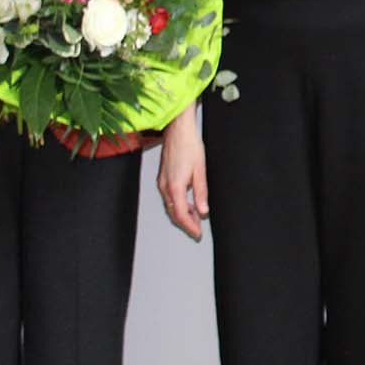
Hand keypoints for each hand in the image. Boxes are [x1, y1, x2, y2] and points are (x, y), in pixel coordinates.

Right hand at [156, 106, 208, 241]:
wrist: (178, 130)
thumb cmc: (189, 146)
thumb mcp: (200, 171)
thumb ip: (201, 193)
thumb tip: (203, 211)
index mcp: (174, 186)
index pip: (180, 214)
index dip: (189, 227)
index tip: (197, 234)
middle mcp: (164, 186)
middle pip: (173, 213)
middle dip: (185, 223)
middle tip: (197, 230)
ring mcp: (161, 182)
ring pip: (170, 206)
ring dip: (182, 214)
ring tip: (195, 217)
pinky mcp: (162, 178)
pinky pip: (168, 197)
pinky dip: (178, 204)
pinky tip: (188, 203)